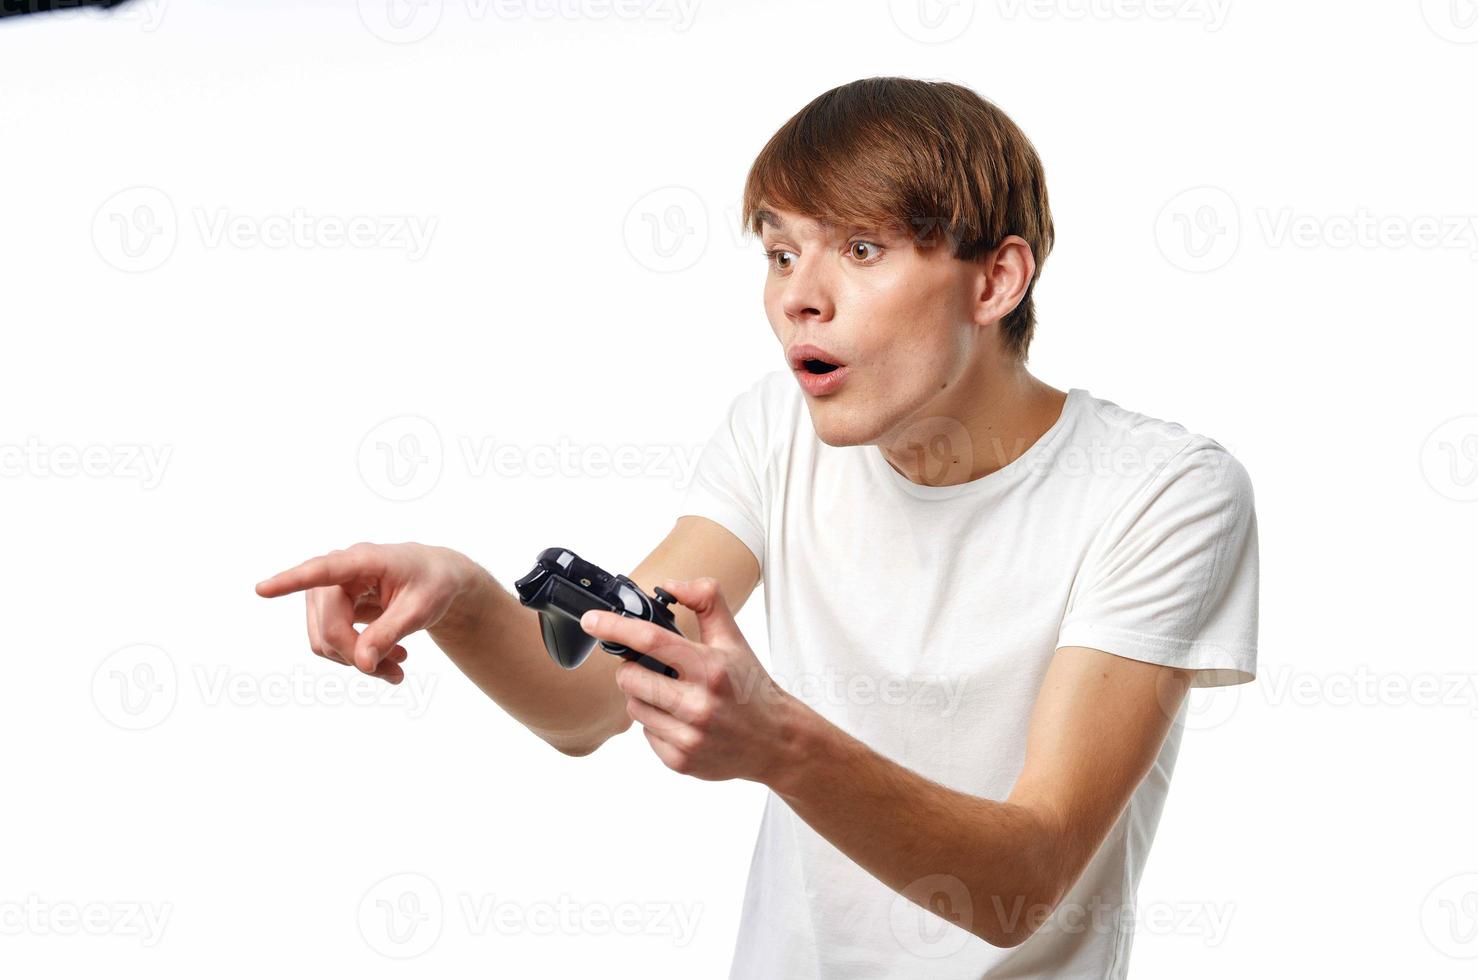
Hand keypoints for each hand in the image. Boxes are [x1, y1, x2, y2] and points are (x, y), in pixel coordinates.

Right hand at [254, 542, 473, 684]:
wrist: (436, 578)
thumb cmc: (432, 584)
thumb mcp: (421, 609)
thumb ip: (390, 633)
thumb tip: (361, 664)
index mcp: (364, 560)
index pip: (323, 570)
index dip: (291, 581)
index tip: (262, 589)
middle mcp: (338, 571)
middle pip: (329, 626)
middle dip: (357, 656)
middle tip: (397, 674)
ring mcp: (328, 590)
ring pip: (322, 639)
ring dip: (354, 661)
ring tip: (396, 667)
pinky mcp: (328, 607)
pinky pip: (327, 642)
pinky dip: (352, 657)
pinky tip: (385, 659)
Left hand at [579, 577, 799, 782]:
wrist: (775, 740)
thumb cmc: (750, 686)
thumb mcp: (734, 639)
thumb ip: (706, 601)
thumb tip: (670, 585)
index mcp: (710, 667)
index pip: (651, 641)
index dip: (616, 628)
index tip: (592, 621)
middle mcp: (698, 704)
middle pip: (630, 677)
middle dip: (633, 669)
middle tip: (654, 669)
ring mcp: (689, 736)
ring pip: (634, 707)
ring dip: (644, 697)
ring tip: (672, 696)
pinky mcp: (681, 761)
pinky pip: (645, 734)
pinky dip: (656, 724)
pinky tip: (680, 720)